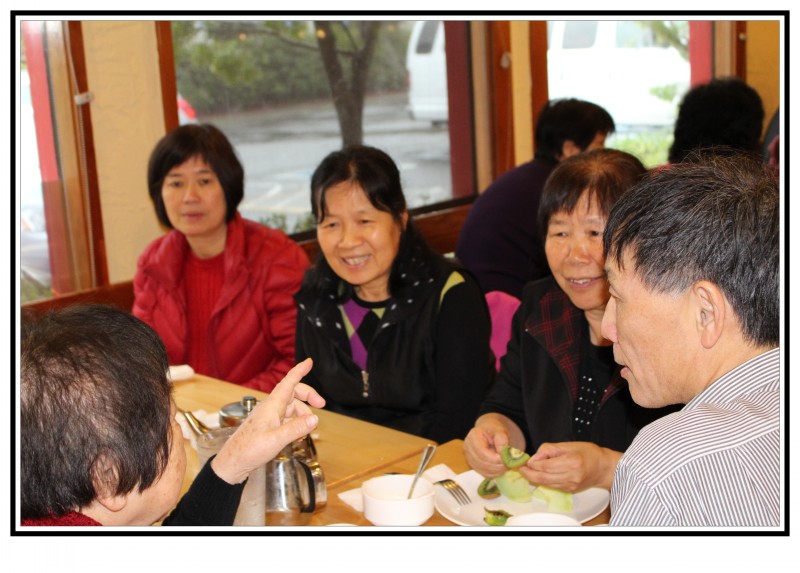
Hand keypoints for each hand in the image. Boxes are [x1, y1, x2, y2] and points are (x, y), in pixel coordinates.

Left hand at [211, 359, 324, 483]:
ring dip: (303, 416)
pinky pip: (287, 420)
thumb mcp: (276, 440)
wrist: (233, 463)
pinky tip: (298, 436)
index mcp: (272, 405)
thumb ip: (296, 429)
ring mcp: (270, 417)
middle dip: (308, 396)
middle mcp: (271, 408)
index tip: (309, 361)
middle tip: (322, 405)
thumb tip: (315, 419)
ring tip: (308, 431)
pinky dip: (296, 424)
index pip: (288, 383)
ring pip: (292, 408)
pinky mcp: (269, 426)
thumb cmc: (249, 450)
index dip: (299, 371)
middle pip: (293, 393)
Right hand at [464, 414, 521, 477]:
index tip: (507, 459)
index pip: (481, 452)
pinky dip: (494, 473)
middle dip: (497, 466)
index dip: (494, 458)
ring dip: (497, 470)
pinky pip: (484, 473)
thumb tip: (502, 453)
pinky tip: (502, 469)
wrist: (488, 431)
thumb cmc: (494, 429)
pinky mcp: (474, 465)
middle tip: (510, 464)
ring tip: (507, 465)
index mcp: (473, 437)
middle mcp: (468, 448)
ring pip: (483, 470)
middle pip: (482, 462)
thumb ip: (501, 439)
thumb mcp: (500, 430)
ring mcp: (469, 458)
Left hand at [517, 442, 621, 491]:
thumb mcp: (568, 445)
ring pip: (546, 484)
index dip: (533, 464)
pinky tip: (537, 476)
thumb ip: (549, 450)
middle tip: (520, 468)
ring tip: (526, 472)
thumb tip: (535, 457)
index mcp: (571, 462)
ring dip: (534, 479)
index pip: (545, 466)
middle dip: (529, 473)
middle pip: (543, 478)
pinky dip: (542, 482)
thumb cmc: (588, 452)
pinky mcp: (570, 490)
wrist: (604, 467)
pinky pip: (552, 487)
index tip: (525, 461)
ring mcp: (570, 485)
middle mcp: (571, 476)